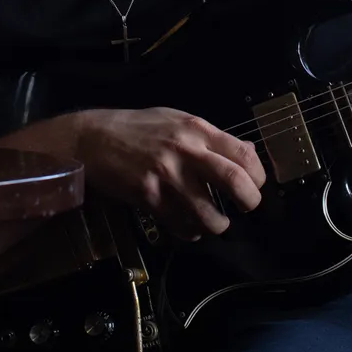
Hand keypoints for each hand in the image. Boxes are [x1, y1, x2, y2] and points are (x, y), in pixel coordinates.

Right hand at [70, 107, 267, 240]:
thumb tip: (245, 152)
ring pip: (208, 213)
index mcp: (196, 129)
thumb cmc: (138, 128)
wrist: (93, 139)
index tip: (256, 184)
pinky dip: (190, 231)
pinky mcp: (148, 198)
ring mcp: (166, 176)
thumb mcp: (176, 119)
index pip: (243, 153)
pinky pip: (180, 224)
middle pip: (235, 181)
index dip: (258, 174)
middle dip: (250, 201)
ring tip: (216, 223)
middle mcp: (185, 151)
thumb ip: (210, 136)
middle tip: (246, 208)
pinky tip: (189, 226)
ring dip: (218, 225)